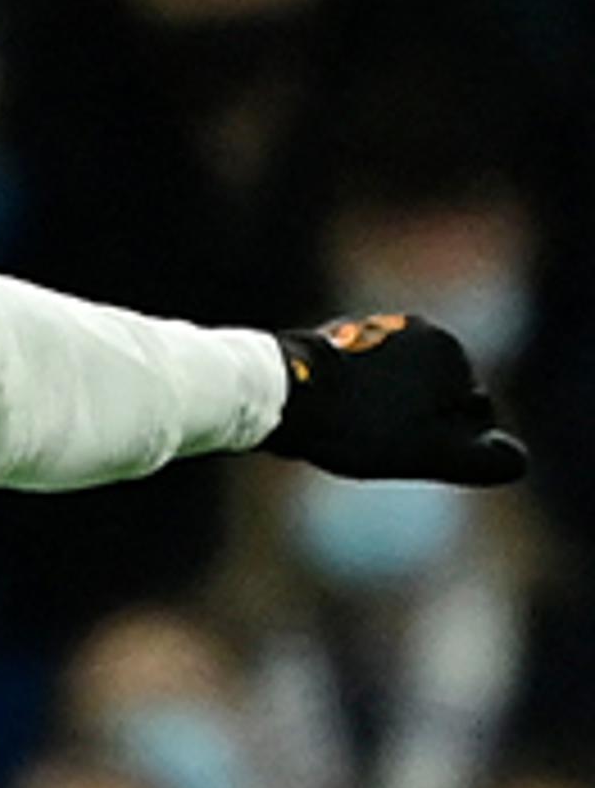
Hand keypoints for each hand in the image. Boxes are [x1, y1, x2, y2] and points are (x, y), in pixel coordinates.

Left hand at [260, 312, 528, 484]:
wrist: (276, 396)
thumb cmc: (358, 426)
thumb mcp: (432, 453)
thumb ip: (483, 459)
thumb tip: (512, 459)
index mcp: (446, 348)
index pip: (469, 414)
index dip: (439, 442)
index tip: (399, 439)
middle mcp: (413, 328)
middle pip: (430, 401)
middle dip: (409, 425)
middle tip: (370, 435)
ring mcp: (370, 330)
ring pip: (395, 394)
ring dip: (379, 414)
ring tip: (348, 424)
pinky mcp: (333, 340)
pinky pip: (361, 383)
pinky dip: (352, 402)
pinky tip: (329, 413)